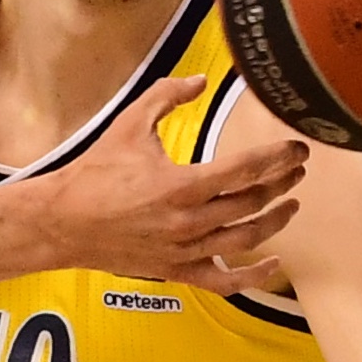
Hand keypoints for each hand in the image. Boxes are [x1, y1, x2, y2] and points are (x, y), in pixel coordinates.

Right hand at [37, 74, 307, 294]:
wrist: (63, 220)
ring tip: (291, 203)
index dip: (277, 157)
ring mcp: (185, 250)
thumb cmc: (95, 172)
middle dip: (281, 184)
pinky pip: (224, 280)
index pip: (245, 169)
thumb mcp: (128, 125)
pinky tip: (273, 263)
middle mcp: (189, 221)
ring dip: (275, 221)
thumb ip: (166, 97)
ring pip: (246, 239)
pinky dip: (253, 275)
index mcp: (181, 184)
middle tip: (296, 170)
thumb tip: (200, 81)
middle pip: (252, 203)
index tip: (297, 149)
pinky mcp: (177, 270)